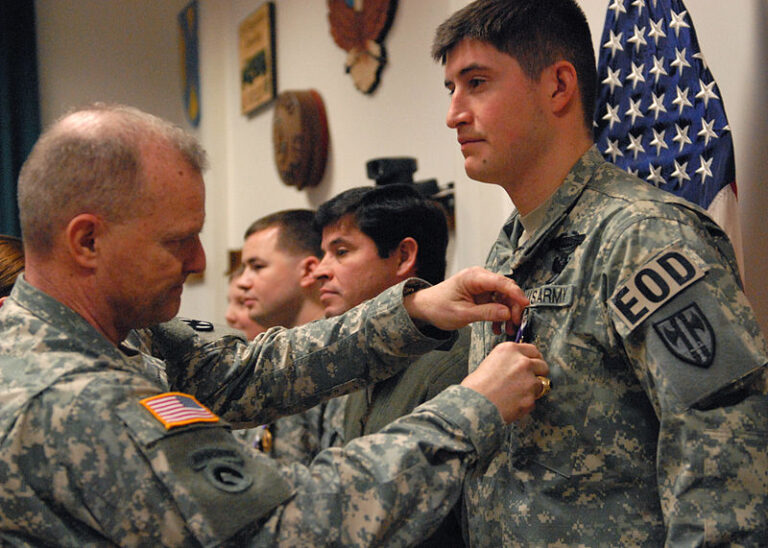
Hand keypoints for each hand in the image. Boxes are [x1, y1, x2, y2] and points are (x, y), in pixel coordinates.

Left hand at [404, 267, 527, 333]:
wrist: (425, 308)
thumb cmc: (438, 307)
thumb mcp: (462, 314)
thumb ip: (486, 313)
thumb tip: (507, 313)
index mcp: (473, 277)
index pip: (500, 282)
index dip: (515, 293)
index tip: (525, 305)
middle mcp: (480, 278)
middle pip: (506, 289)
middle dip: (513, 307)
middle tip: (515, 324)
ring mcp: (481, 286)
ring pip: (504, 297)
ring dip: (508, 313)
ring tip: (507, 330)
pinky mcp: (482, 295)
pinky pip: (497, 303)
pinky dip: (499, 315)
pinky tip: (497, 328)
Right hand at [461, 342, 547, 423]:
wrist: (473, 405)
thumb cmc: (476, 386)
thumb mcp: (490, 362)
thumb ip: (508, 361)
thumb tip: (518, 367)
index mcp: (510, 350)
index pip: (533, 350)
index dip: (534, 359)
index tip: (533, 364)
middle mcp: (522, 362)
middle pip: (542, 365)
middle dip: (538, 373)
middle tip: (528, 380)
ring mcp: (529, 380)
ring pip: (541, 384)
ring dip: (532, 390)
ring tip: (515, 395)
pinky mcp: (530, 398)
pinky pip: (533, 401)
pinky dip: (526, 404)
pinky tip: (512, 404)